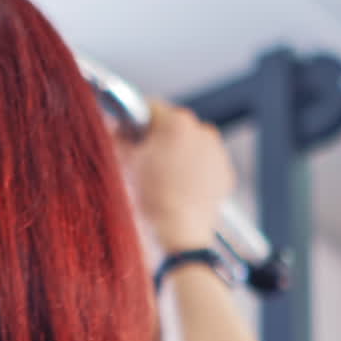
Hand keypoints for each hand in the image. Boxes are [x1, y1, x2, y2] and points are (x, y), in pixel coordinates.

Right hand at [122, 100, 234, 252]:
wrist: (177, 232)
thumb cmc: (152, 199)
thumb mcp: (125, 162)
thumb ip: (119, 137)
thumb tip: (116, 129)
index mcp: (177, 122)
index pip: (150, 108)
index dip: (134, 121)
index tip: (127, 133)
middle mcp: (202, 131)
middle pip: (173, 126)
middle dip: (157, 139)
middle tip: (141, 161)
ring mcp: (217, 152)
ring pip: (190, 145)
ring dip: (175, 154)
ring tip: (160, 179)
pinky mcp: (224, 173)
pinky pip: (204, 163)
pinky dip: (191, 171)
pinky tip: (176, 187)